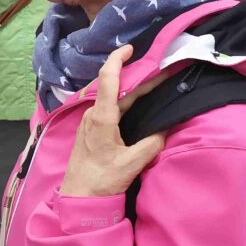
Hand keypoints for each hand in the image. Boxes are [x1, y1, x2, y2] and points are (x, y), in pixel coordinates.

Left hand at [60, 45, 170, 197]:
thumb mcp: (131, 163)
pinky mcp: (91, 129)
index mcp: (102, 117)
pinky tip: (136, 103)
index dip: (117, 59)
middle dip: (136, 75)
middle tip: (159, 69)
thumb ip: (152, 144)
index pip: (108, 79)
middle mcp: (94, 115)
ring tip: (152, 83)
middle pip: (115, 87)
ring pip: (112, 98)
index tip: (129, 48)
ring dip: (131, 89)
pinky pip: (109, 107)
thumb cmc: (102, 180)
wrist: (79, 197)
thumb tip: (166, 128)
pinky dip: (123, 100)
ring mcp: (90, 121)